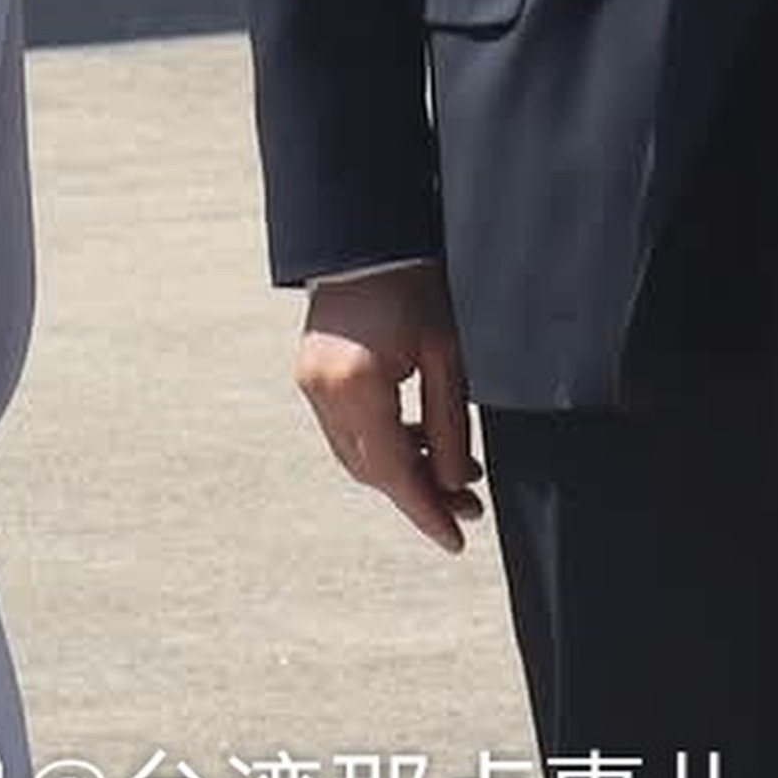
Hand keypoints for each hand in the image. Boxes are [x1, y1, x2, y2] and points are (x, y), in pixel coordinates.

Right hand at [295, 263, 480, 551]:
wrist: (367, 237)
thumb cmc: (414, 284)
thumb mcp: (447, 355)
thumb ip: (450, 425)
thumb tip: (457, 484)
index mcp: (358, 384)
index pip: (393, 471)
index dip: (426, 511)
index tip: (456, 540)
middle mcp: (324, 390)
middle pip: (372, 470)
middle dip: (419, 494)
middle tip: (467, 506)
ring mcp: (311, 383)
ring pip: (357, 455)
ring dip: (401, 470)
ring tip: (453, 473)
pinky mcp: (310, 374)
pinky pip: (347, 430)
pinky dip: (382, 444)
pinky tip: (419, 441)